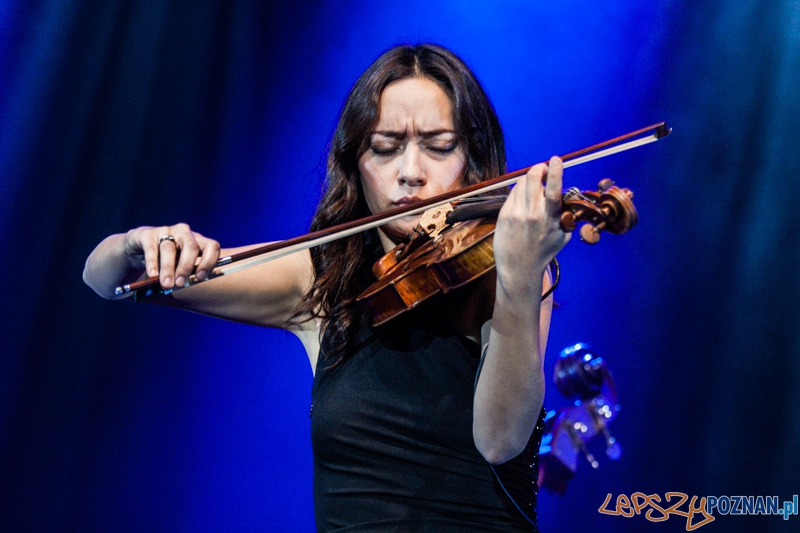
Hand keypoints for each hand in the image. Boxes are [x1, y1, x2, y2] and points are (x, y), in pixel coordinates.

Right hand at [125, 223, 220, 289]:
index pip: (211, 246)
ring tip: (166, 284)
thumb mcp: (179, 266)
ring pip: (169, 248)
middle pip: (191, 247)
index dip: (209, 261)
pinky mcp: (148, 234)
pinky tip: (153, 274)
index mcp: (197, 241)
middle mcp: (184, 233)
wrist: (139, 247)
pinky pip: (151, 247)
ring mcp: (166, 231)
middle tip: (180, 284)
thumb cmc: (166, 260)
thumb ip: (185, 274)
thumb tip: (185, 287)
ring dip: (168, 268)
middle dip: (186, 267)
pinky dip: (152, 262)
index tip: (200, 277)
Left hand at [493, 156, 570, 294]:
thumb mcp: (563, 237)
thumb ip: (565, 216)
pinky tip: (524, 199)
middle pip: (532, 178)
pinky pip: (513, 194)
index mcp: (549, 219)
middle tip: (544, 168)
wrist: (519, 268)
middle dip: (539, 168)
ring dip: (530, 180)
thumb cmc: (543, 252)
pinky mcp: (504, 215)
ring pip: (521, 183)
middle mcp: (531, 214)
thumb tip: (566, 197)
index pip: (553, 190)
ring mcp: (515, 214)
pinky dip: (520, 191)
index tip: (556, 159)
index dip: (555, 172)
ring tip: (535, 187)